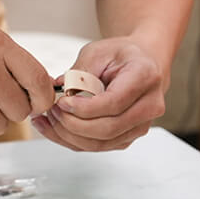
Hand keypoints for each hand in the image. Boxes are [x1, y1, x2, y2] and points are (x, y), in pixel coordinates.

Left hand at [32, 36, 164, 151]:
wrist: (142, 64)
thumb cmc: (122, 56)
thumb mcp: (98, 51)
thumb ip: (79, 71)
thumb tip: (58, 90)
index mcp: (144, 77)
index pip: (113, 103)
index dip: (84, 108)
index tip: (62, 102)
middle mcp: (149, 105)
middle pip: (108, 129)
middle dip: (73, 124)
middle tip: (53, 111)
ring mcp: (140, 125)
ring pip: (102, 143)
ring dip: (70, 136)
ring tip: (50, 119)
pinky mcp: (128, 137)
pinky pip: (98, 146)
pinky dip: (73, 141)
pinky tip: (55, 128)